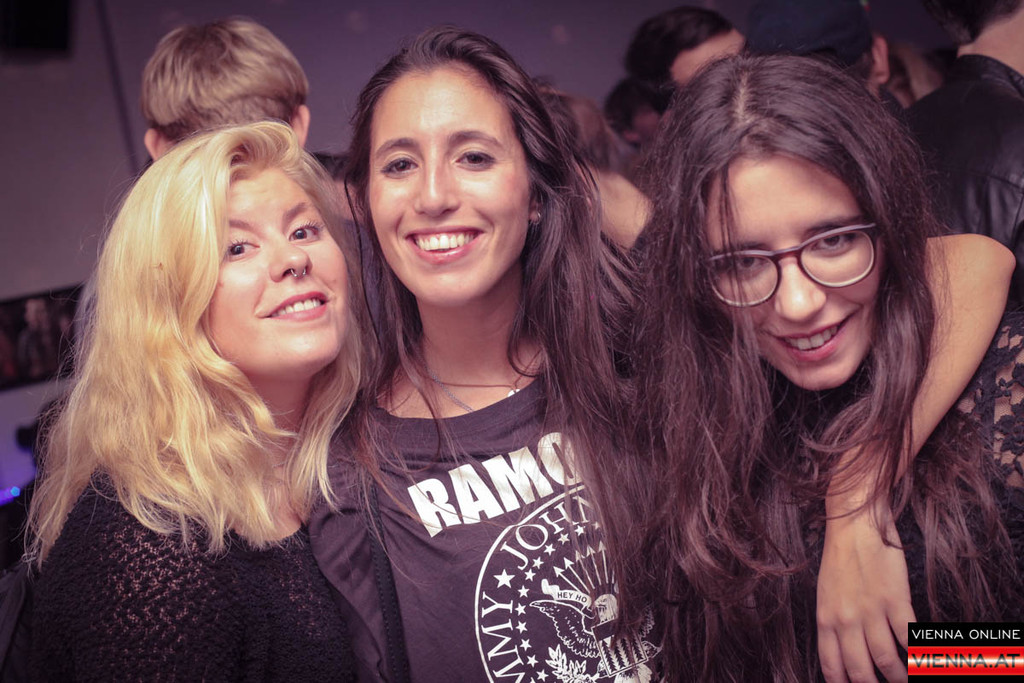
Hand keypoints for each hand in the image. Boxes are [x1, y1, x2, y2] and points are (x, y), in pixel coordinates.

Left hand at [817, 500, 914, 681]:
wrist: (854, 523)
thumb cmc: (840, 557)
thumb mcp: (825, 593)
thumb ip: (833, 623)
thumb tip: (844, 651)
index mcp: (825, 619)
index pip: (832, 667)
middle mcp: (846, 620)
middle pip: (861, 671)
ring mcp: (870, 611)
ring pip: (887, 661)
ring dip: (899, 676)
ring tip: (905, 679)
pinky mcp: (895, 600)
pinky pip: (908, 637)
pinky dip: (918, 654)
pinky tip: (923, 660)